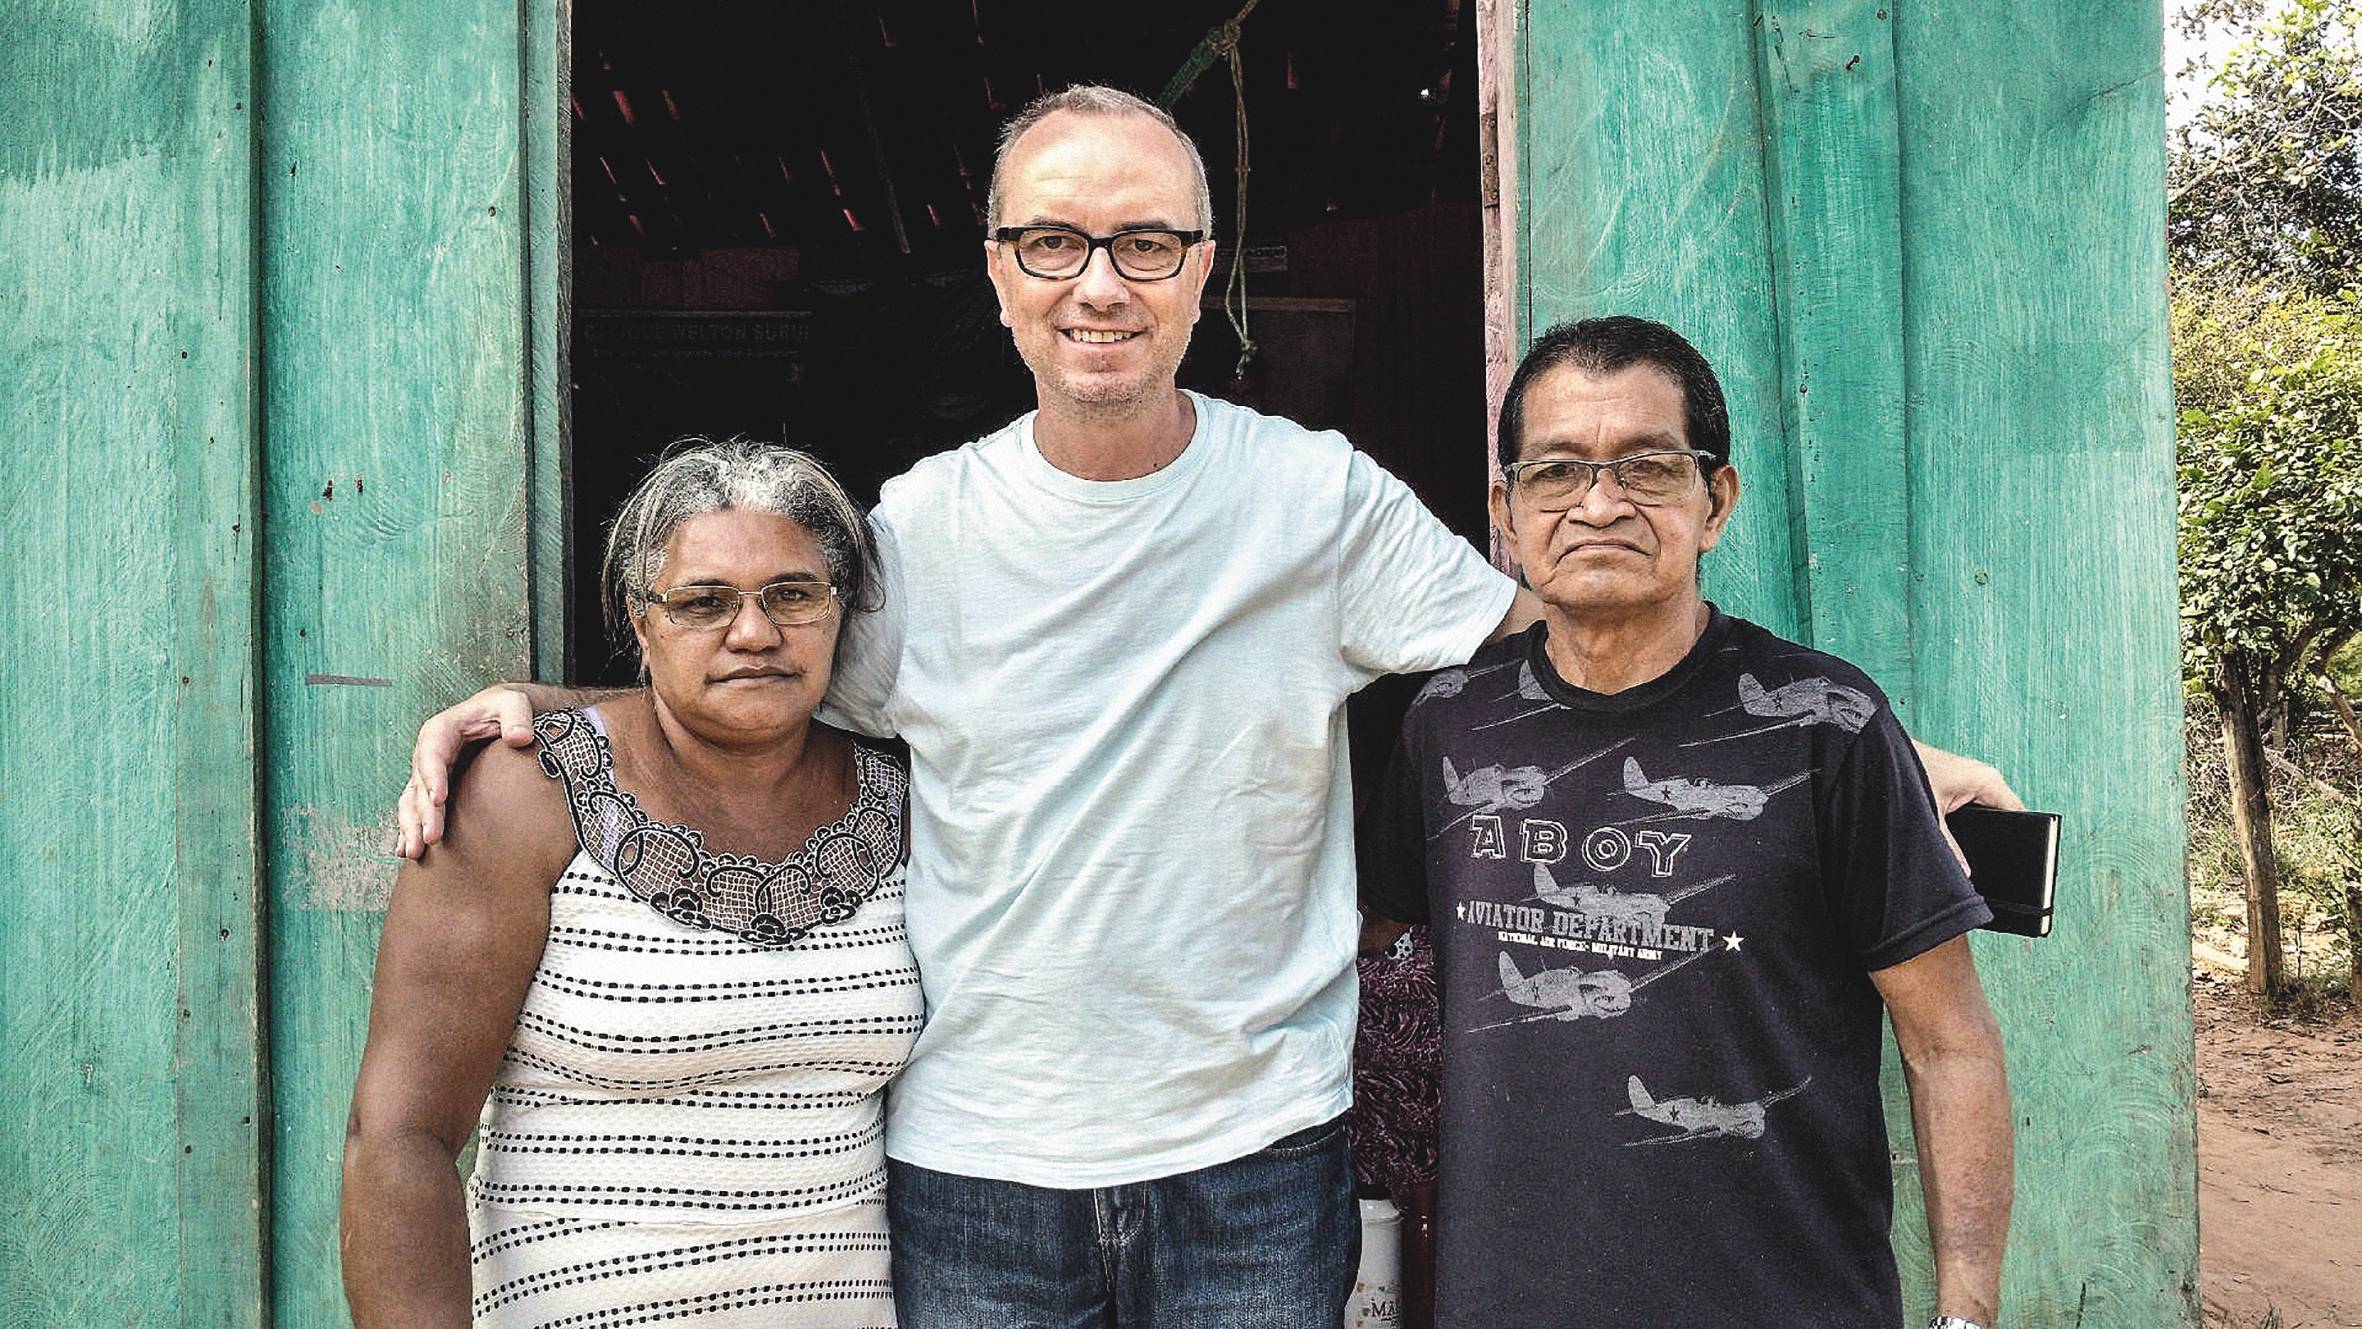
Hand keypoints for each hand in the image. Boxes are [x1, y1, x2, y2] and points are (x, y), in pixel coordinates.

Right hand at [394, 685, 537, 857]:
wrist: (497, 717)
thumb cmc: (504, 709)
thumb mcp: (513, 703)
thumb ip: (517, 716)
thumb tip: (520, 738)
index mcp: (442, 731)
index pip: (432, 753)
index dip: (433, 776)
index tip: (438, 799)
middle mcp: (428, 754)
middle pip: (420, 785)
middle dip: (424, 813)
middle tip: (431, 838)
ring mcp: (428, 775)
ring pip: (412, 802)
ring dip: (412, 827)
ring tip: (415, 852)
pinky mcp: (433, 790)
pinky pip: (416, 811)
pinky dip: (410, 830)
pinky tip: (407, 851)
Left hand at [1912, 741, 2025, 870]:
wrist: (1878, 753)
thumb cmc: (1903, 769)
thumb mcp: (1930, 816)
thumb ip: (1949, 846)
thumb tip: (1964, 872)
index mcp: (1987, 780)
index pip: (2018, 814)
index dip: (2020, 837)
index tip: (2015, 859)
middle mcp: (1983, 778)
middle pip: (2004, 816)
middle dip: (1996, 838)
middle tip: (1987, 859)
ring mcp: (1971, 780)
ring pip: (1986, 812)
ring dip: (1978, 828)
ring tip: (1965, 843)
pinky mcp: (1958, 784)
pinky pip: (1972, 806)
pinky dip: (1966, 820)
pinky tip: (1954, 831)